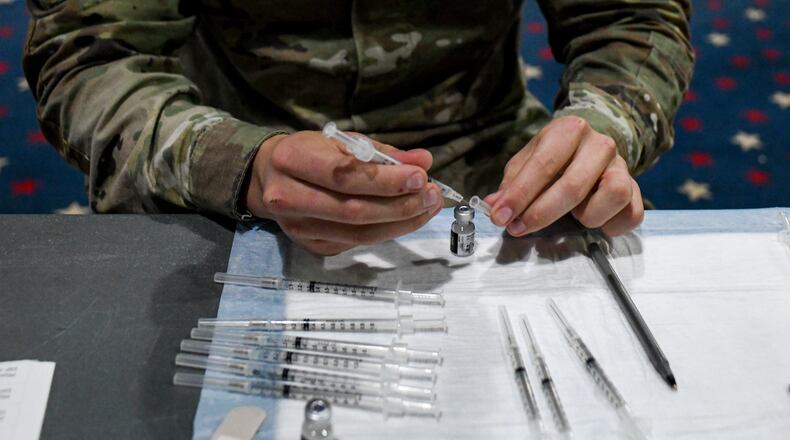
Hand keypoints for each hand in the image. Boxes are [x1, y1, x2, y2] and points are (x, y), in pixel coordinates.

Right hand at [244, 131, 442, 254]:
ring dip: (400, 223)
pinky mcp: (310, 245)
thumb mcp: (340, 140)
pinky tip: (404, 219)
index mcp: (292, 160)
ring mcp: (298, 227)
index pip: (344, 175)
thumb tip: (423, 162)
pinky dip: (385, 231)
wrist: (266, 179)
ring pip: (357, 234)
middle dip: (399, 205)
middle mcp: (288, 197)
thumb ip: (381, 152)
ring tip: (427, 208)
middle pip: (353, 210)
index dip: (386, 180)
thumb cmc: (308, 154)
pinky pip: (355, 243)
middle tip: (431, 195)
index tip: (420, 177)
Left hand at [486, 116, 643, 236]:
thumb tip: (493, 205)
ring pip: (614, 195)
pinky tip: (596, 222)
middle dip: (542, 213)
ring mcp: (622, 166)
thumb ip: (511, 183)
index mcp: (569, 130)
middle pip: (574, 185)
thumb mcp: (528, 161)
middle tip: (519, 228)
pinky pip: (632, 214)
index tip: (500, 216)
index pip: (544, 164)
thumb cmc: (553, 157)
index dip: (519, 195)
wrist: (589, 147)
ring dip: (588, 215)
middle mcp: (600, 144)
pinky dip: (612, 226)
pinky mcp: (636, 189)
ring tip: (573, 216)